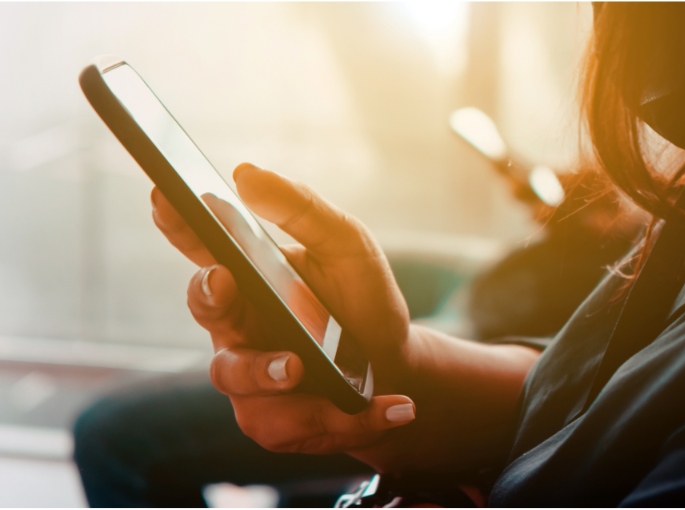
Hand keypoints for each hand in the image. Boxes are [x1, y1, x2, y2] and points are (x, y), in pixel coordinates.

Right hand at [151, 163, 415, 463]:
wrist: (393, 366)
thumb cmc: (360, 300)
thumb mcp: (347, 246)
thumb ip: (302, 210)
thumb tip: (245, 172)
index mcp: (247, 275)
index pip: (202, 244)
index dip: (177, 222)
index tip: (164, 195)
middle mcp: (237, 324)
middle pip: (205, 306)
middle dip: (209, 294)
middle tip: (224, 280)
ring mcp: (248, 376)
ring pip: (236, 374)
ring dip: (266, 370)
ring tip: (299, 365)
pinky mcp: (273, 422)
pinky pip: (292, 423)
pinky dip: (349, 417)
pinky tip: (395, 408)